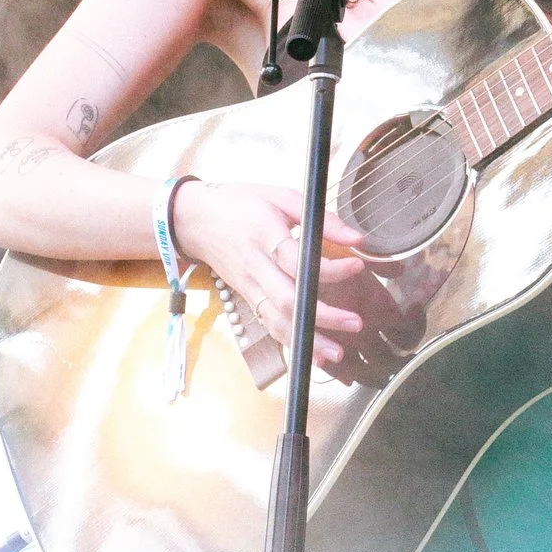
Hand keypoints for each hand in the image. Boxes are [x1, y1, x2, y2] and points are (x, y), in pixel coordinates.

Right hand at [171, 181, 367, 371]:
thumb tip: (356, 237)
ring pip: (277, 320)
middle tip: (354, 322)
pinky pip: (269, 324)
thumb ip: (320, 218)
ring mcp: (248, 286)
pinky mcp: (246, 298)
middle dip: (323, 316)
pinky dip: (290, 341)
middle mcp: (255, 266)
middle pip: (287, 300)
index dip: (328, 269)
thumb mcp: (281, 197)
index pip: (297, 260)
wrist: (194, 220)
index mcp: (263, 235)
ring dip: (307, 339)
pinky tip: (312, 354)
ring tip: (336, 352)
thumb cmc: (239, 204)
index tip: (356, 265)